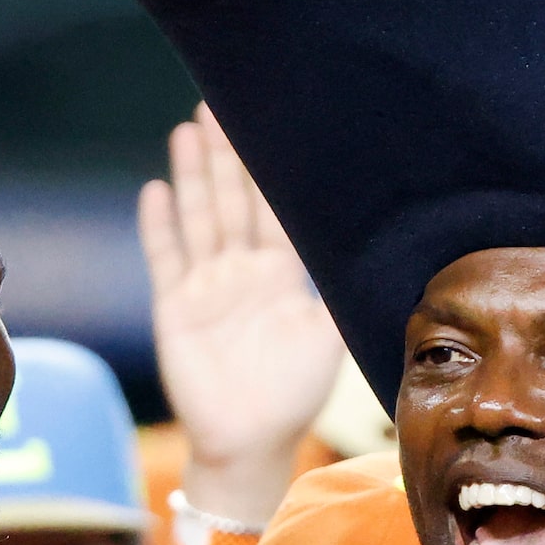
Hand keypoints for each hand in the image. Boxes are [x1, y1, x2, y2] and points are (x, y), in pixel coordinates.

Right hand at [139, 106, 347, 527]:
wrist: (249, 445)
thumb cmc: (294, 395)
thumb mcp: (331, 338)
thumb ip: (344, 292)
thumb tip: (385, 247)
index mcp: (283, 274)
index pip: (277, 208)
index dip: (273, 168)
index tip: (275, 122)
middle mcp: (243, 271)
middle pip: (234, 199)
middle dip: (229, 153)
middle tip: (225, 100)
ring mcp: (206, 287)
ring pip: (200, 217)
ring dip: (195, 174)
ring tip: (190, 128)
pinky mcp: (174, 309)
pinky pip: (165, 259)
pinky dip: (160, 226)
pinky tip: (158, 190)